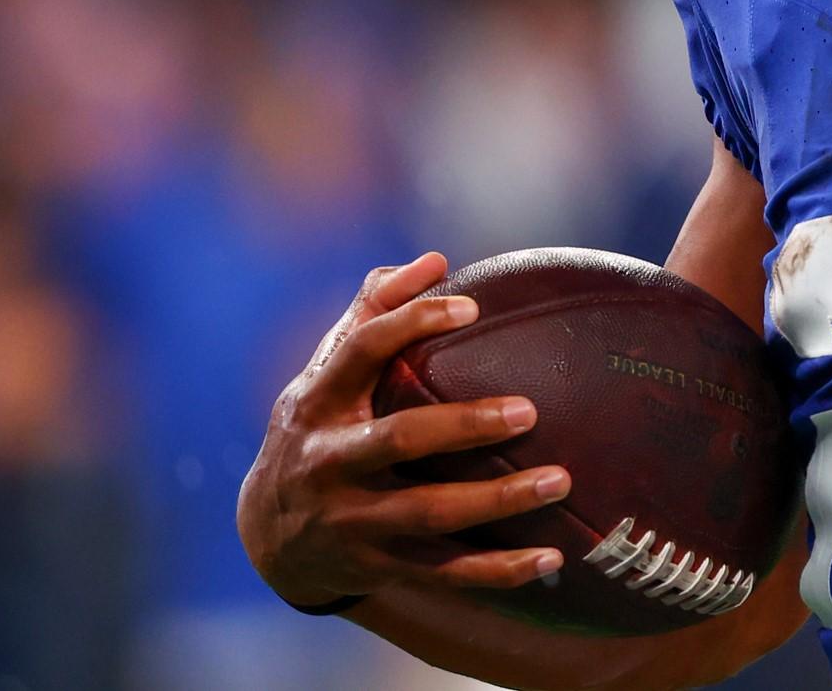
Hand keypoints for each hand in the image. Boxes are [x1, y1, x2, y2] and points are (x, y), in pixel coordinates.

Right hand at [237, 253, 574, 609]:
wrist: (270, 535)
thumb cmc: (320, 427)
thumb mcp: (327, 372)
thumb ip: (373, 312)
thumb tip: (433, 259)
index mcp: (319, 402)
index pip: (361, 351)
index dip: (411, 323)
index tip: (471, 307)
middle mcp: (330, 461)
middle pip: (400, 441)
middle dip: (464, 426)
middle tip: (530, 411)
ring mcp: (352, 519)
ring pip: (430, 514)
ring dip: (498, 501)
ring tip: (561, 480)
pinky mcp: (376, 565)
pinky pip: (443, 571)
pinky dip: (498, 570)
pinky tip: (551, 558)